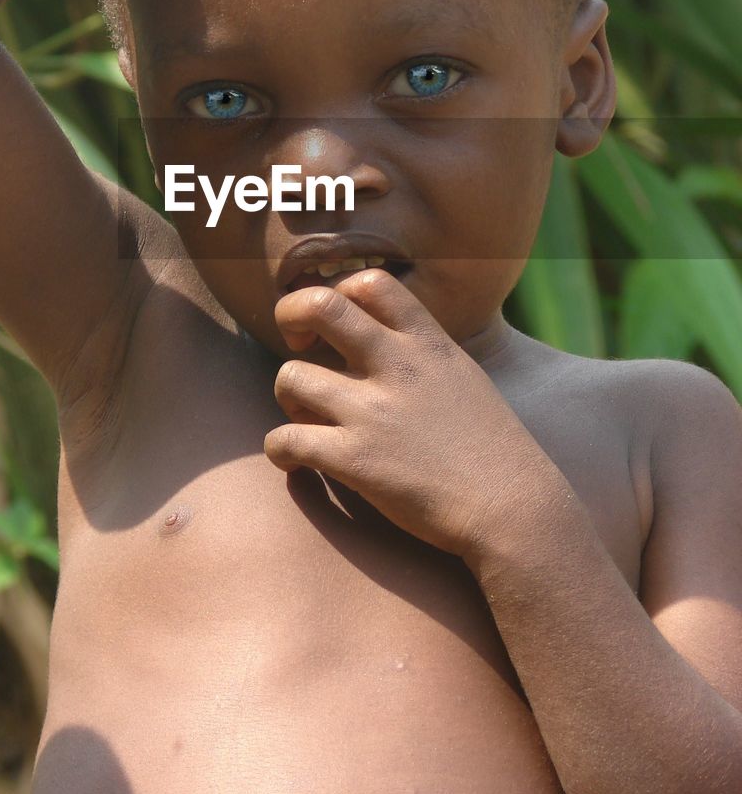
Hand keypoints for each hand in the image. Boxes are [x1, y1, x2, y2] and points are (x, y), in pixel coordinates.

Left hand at [263, 267, 560, 561]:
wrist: (514, 511)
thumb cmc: (493, 450)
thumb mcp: (463, 376)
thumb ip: (422, 351)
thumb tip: (383, 337)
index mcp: (428, 343)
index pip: (371, 282)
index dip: (341, 291)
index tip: (336, 322)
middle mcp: (397, 366)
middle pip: (321, 306)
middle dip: (291, 315)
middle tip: (296, 343)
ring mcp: (373, 412)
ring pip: (290, 375)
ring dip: (287, 396)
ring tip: (306, 417)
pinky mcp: (354, 460)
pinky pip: (284, 439)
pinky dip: (279, 449)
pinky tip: (296, 462)